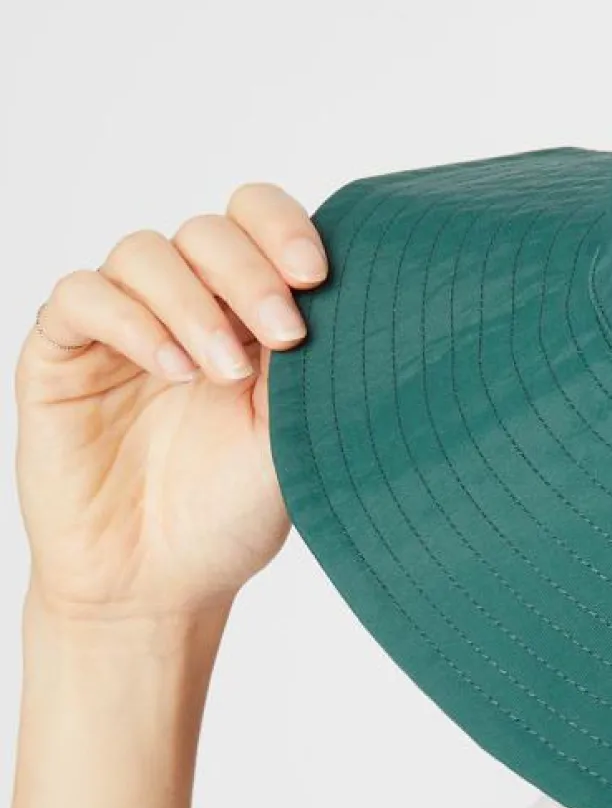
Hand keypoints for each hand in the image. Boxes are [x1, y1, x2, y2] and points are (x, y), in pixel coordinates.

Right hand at [13, 182, 327, 622]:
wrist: (158, 586)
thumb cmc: (229, 515)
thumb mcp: (291, 436)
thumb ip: (307, 362)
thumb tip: (353, 294)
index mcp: (245, 314)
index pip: (255, 222)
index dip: (282, 228)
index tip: (317, 276)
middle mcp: (183, 307)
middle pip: (207, 230)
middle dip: (250, 272)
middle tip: (284, 334)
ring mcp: (120, 327)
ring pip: (144, 252)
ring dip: (194, 303)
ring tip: (223, 373)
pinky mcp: (62, 354)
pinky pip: (82, 297)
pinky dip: (131, 320)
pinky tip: (171, 368)